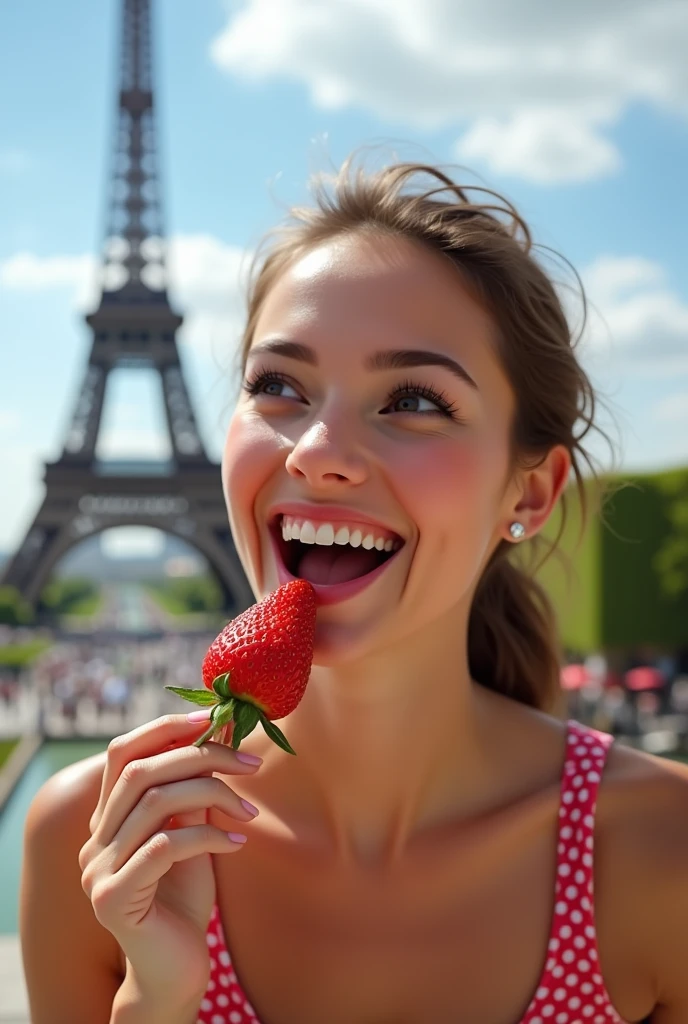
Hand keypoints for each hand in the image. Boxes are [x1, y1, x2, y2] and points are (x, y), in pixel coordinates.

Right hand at [78, 712, 261, 1001]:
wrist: (176, 968)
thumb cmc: (184, 898)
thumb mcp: (191, 834)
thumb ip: (191, 793)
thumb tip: (217, 733)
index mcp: (108, 819)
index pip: (123, 752)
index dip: (165, 728)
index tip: (213, 718)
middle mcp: (94, 841)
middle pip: (141, 771)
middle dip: (201, 757)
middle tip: (250, 761)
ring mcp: (97, 871)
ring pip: (156, 804)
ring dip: (213, 796)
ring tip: (249, 809)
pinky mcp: (113, 899)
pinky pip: (164, 847)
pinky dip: (207, 836)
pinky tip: (237, 842)